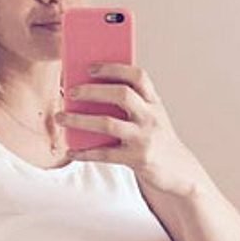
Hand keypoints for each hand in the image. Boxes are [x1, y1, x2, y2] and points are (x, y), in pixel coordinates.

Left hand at [56, 63, 195, 194]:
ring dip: (79, 120)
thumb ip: (130, 105)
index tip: (90, 67)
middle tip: (71, 92)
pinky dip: (85, 153)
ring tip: (60, 117)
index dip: (113, 68)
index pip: (138, 76)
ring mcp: (145, 138)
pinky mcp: (138, 159)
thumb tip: (89, 93)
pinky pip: (105, 154)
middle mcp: (151, 117)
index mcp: (154, 103)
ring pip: (108, 123)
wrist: (179, 173)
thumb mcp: (151, 118)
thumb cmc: (157, 141)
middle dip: (92, 90)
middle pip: (121, 94)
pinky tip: (71, 151)